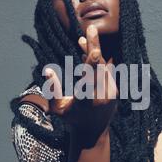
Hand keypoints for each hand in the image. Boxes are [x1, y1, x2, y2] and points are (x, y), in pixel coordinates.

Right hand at [44, 24, 118, 149]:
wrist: (93, 132)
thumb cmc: (71, 119)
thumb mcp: (58, 109)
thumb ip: (52, 90)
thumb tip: (47, 71)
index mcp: (87, 100)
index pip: (91, 79)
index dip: (93, 64)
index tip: (95, 51)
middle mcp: (102, 95)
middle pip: (99, 66)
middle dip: (94, 47)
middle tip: (92, 28)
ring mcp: (111, 92)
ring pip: (103, 66)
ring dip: (93, 51)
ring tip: (82, 38)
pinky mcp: (114, 89)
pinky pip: (106, 70)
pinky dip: (98, 60)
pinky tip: (89, 50)